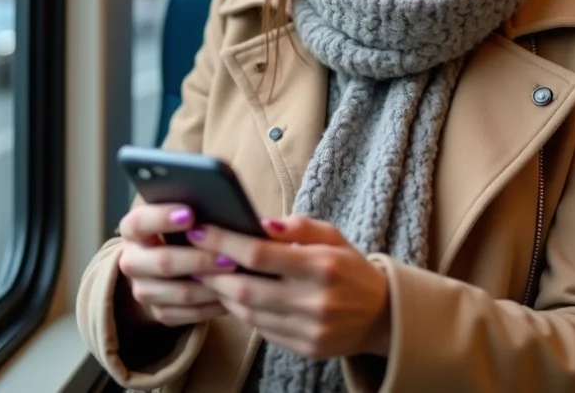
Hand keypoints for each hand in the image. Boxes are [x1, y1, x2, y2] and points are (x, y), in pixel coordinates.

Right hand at [115, 204, 236, 327]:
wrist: (158, 269)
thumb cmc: (176, 231)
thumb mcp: (174, 216)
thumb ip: (189, 211)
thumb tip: (219, 205)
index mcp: (132, 231)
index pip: (139, 223)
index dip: (161, 218)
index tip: (190, 214)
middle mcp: (131, 262)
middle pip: (163, 262)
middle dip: (199, 259)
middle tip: (229, 256)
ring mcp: (143, 291)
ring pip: (180, 292)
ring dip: (211, 285)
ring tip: (237, 276)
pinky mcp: (159, 313)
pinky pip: (188, 313)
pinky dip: (213, 305)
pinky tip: (232, 295)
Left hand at [191, 216, 390, 359]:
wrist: (383, 316)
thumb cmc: (350, 267)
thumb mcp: (332, 236)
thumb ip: (296, 226)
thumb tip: (257, 223)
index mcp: (321, 266)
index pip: (258, 254)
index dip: (223, 242)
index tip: (199, 230)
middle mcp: (314, 301)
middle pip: (244, 288)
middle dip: (212, 271)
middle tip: (192, 255)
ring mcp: (309, 330)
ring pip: (247, 312)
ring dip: (222, 293)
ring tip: (206, 274)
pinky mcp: (305, 349)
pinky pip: (261, 330)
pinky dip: (242, 312)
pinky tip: (233, 296)